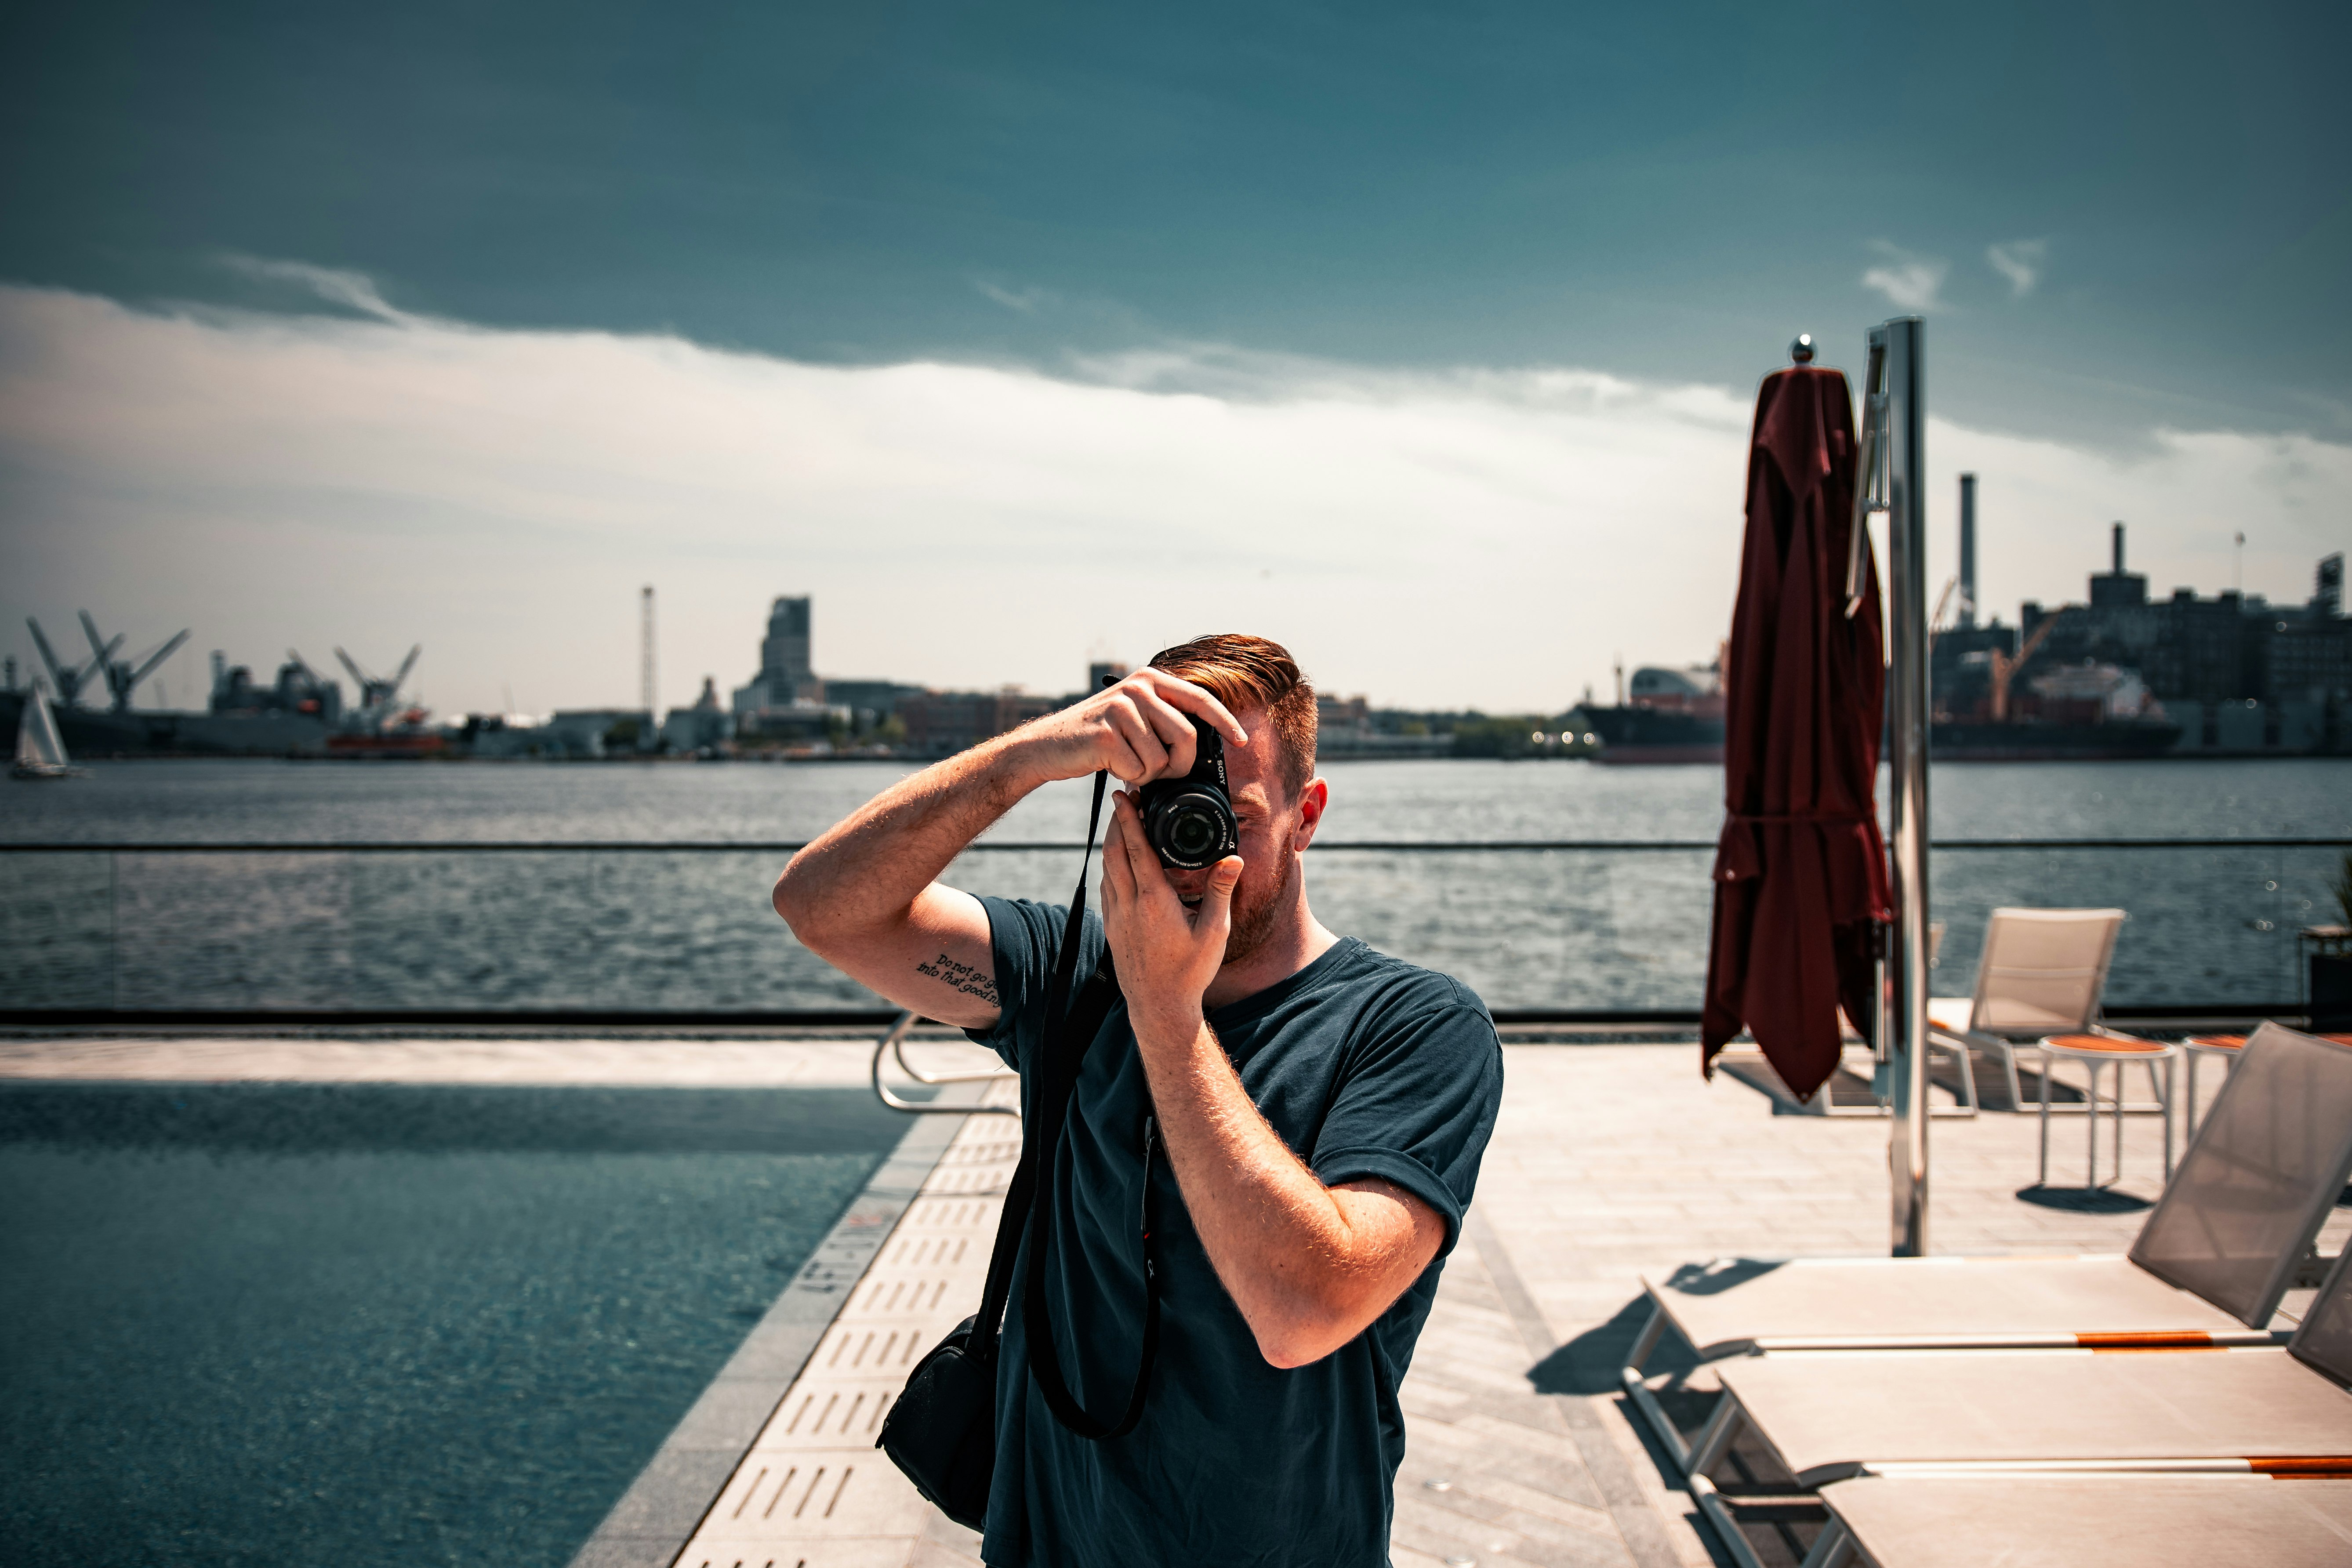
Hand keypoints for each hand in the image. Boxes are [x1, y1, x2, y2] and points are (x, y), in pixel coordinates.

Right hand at [1008, 670, 1247, 787]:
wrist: (1047, 746)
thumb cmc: (1097, 738)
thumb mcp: (1134, 715)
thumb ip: (1165, 718)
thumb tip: (1204, 743)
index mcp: (1150, 680)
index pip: (1201, 700)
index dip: (1226, 723)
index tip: (1243, 741)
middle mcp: (1139, 688)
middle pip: (1187, 737)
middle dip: (1180, 766)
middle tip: (1160, 773)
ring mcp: (1122, 709)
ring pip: (1163, 759)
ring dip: (1149, 774)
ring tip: (1127, 763)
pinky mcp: (1107, 734)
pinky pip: (1139, 771)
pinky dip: (1129, 778)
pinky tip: (1110, 765)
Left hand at [1100, 790, 1242, 1041]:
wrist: (1158, 1007)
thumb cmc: (1190, 972)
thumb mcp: (1214, 933)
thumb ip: (1221, 893)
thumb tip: (1233, 859)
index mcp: (1154, 901)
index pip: (1136, 849)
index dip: (1128, 818)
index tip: (1123, 795)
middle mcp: (1129, 905)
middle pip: (1114, 851)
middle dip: (1116, 822)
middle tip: (1123, 799)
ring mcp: (1115, 916)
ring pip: (1106, 868)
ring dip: (1111, 842)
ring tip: (1120, 823)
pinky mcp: (1111, 926)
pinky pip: (1106, 886)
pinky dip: (1110, 865)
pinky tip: (1118, 861)